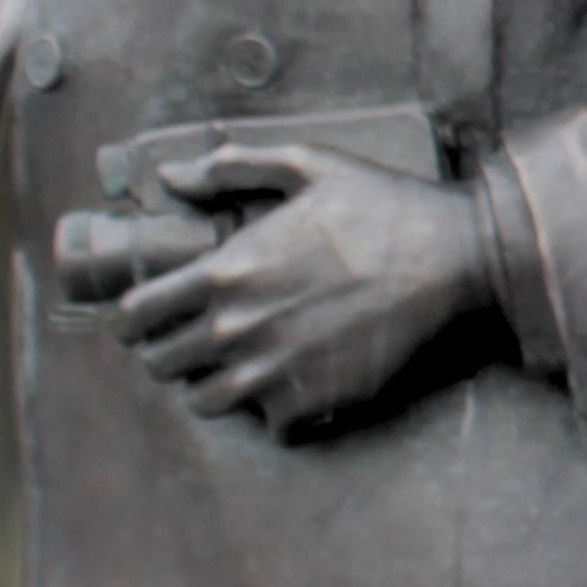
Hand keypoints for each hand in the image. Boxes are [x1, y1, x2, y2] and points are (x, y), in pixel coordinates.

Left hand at [108, 145, 501, 441]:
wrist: (454, 259)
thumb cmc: (382, 206)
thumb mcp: (310, 165)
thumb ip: (233, 167)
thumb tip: (170, 175)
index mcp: (225, 272)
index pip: (137, 315)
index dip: (132, 318)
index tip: (145, 318)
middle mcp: (236, 328)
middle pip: (161, 363)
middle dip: (166, 351)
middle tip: (189, 341)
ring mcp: (273, 369)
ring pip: (203, 401)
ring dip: (209, 385)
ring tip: (230, 369)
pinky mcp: (313, 398)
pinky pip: (267, 422)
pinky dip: (271, 408)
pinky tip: (288, 383)